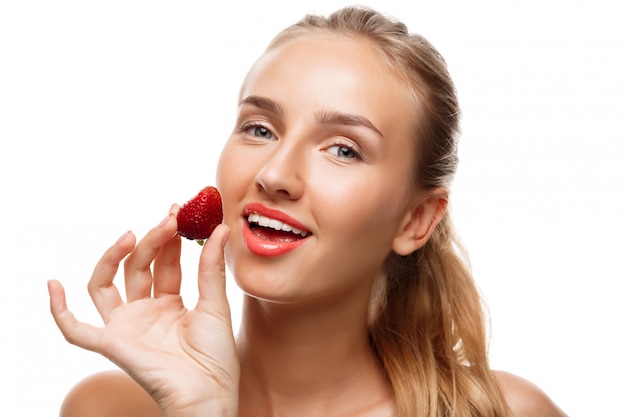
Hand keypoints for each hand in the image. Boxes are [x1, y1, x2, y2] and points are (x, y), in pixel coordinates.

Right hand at [48, 208, 238, 415]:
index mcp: (170, 303)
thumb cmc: (216, 356)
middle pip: (138, 267)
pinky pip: (76, 330)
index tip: (178, 212)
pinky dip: (59, 310)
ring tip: (131, 235)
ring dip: (114, 258)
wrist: (210, 393)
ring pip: (106, 285)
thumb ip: (211, 268)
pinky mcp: (112, 344)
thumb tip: (220, 229)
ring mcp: (127, 327)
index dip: (170, 238)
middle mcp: (145, 311)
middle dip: (152, 241)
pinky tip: (53, 284)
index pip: (165, 262)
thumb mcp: (215, 304)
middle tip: (168, 219)